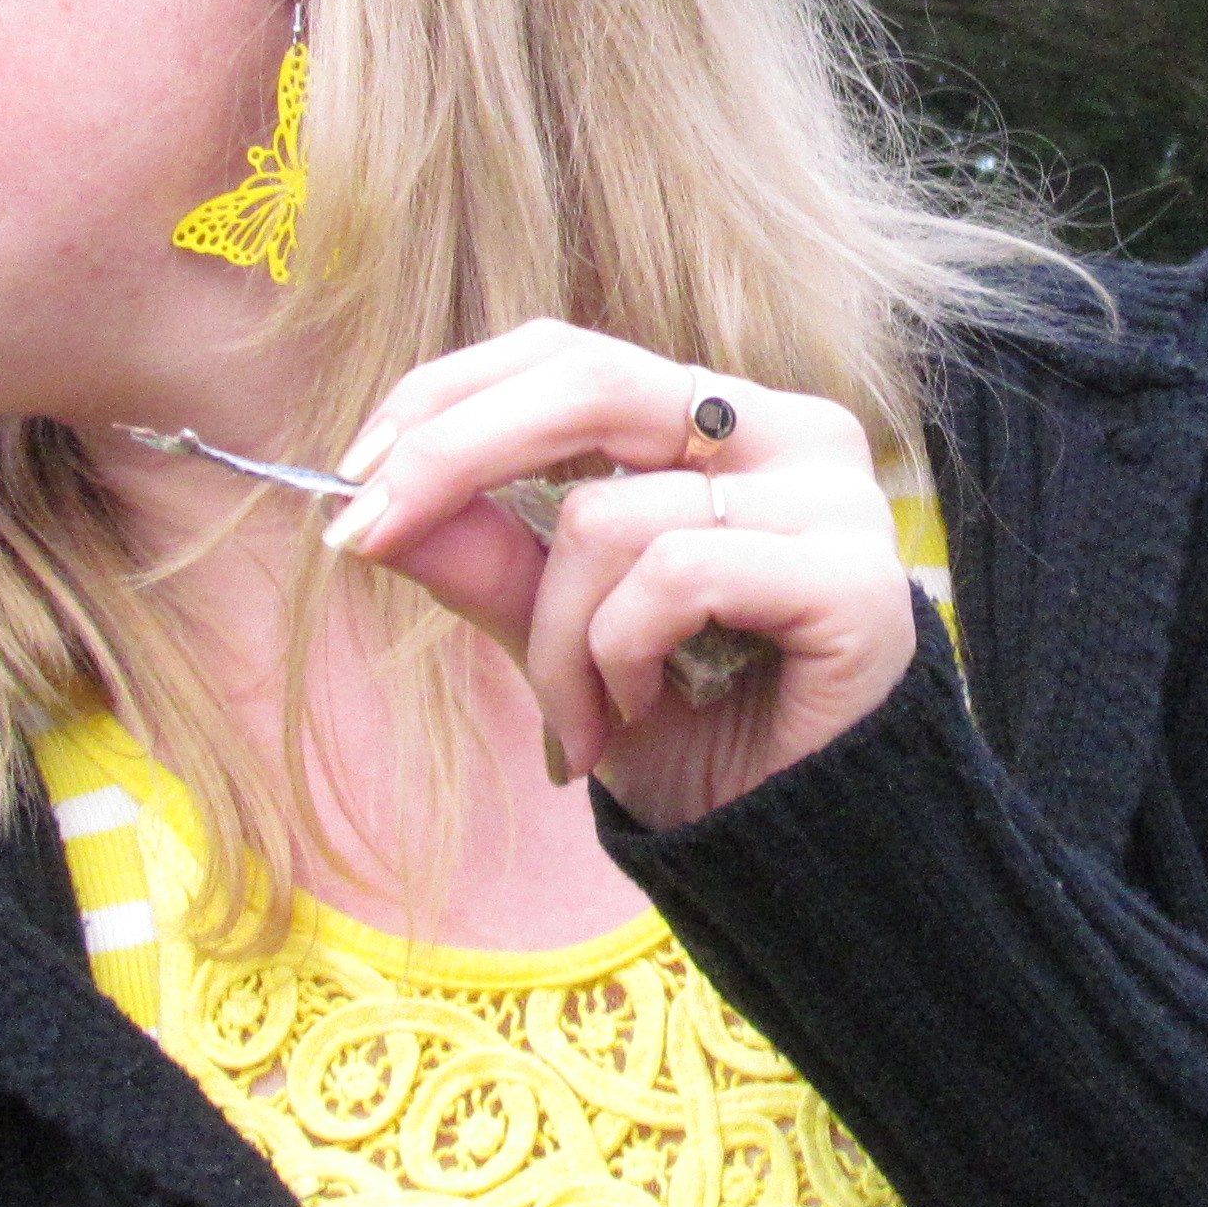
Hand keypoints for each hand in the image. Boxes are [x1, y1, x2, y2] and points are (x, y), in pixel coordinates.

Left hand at [319, 322, 920, 825]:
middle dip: (450, 457)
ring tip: (580, 721)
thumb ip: (488, 560)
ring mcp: (835, 499)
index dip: (448, 397)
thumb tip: (366, 503)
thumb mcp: (560, 637)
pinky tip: (642, 711)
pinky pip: (675, 575)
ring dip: (553, 645)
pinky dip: (621, 656)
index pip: (570, 353)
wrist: (792, 853)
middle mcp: (791, 432)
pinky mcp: (856, 576)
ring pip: (609, 518)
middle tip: (366, 537)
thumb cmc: (694, 733)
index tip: (352, 479)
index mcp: (726, 418)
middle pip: (588, 381)